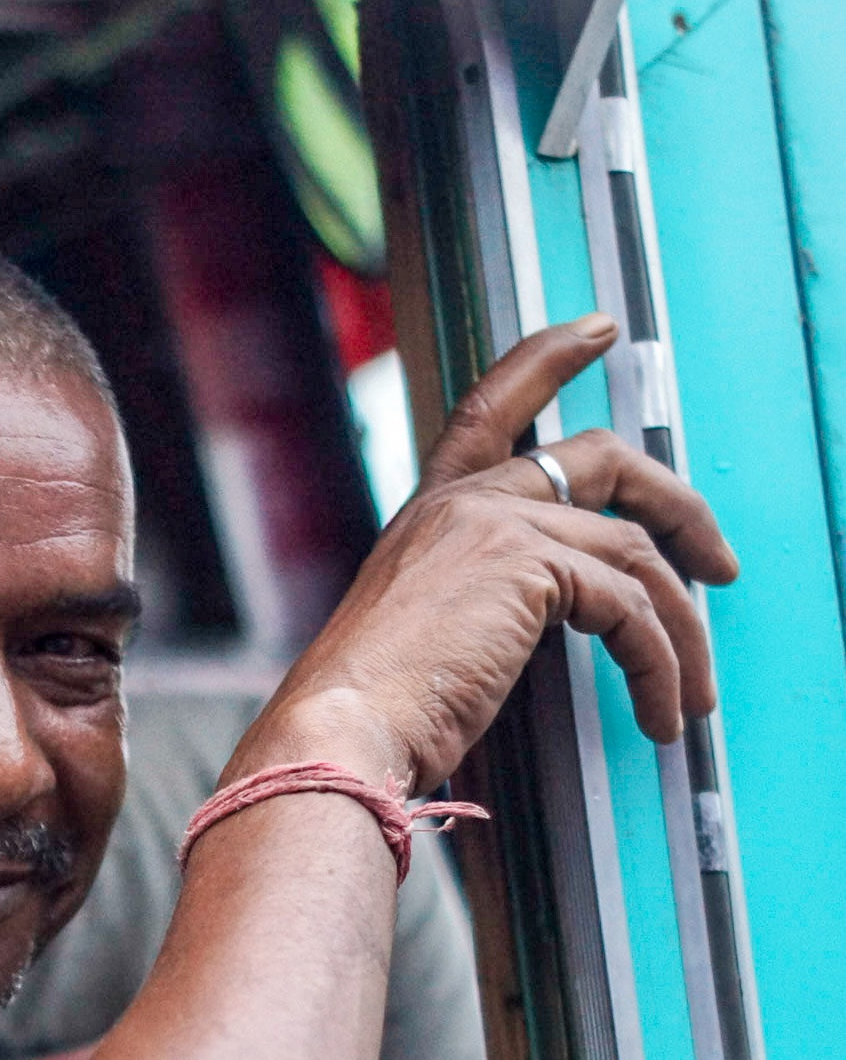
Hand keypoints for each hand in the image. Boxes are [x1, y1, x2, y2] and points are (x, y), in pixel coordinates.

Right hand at [238, 315, 738, 793]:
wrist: (342, 728)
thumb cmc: (372, 708)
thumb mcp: (430, 632)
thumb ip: (485, 601)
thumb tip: (563, 622)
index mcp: (428, 514)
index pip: (492, 410)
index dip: (548, 359)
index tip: (597, 331)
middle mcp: (461, 502)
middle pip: (602, 459)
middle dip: (679, 508)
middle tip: (718, 562)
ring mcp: (495, 523)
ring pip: (634, 552)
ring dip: (680, 630)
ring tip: (690, 694)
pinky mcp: (530, 563)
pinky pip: (632, 609)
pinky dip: (660, 666)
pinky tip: (658, 711)